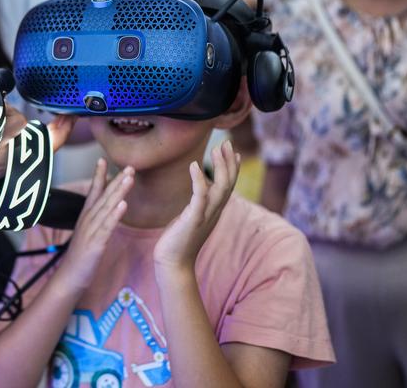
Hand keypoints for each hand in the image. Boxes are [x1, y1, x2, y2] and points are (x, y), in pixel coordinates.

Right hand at [57, 159, 133, 290]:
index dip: (98, 176)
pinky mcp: (96, 243)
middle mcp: (87, 220)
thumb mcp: (89, 234)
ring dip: (118, 192)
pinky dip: (115, 215)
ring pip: (106, 207)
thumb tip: (106, 211)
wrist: (70, 278)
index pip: (93, 192)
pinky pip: (107, 227)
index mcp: (86, 217)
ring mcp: (91, 231)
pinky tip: (123, 205)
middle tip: (129, 165)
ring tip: (128, 178)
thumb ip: (96, 221)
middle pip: (103, 196)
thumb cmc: (81, 257)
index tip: (102, 159)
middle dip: (116, 180)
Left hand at [153, 141, 239, 277]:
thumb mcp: (193, 217)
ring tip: (216, 148)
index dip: (232, 167)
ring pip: (221, 187)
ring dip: (220, 166)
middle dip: (229, 161)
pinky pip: (200, 197)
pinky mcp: (194, 220)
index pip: (228, 185)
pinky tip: (195, 165)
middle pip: (229, 183)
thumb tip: (203, 190)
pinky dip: (199, 180)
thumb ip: (200, 203)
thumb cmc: (179, 240)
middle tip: (227, 142)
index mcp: (214, 210)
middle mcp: (214, 212)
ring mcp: (206, 216)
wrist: (173, 264)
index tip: (232, 150)